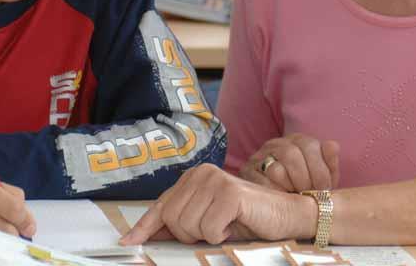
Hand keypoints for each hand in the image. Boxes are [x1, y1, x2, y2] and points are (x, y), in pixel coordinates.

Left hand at [119, 164, 315, 245]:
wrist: (287, 215)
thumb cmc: (247, 220)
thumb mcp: (208, 220)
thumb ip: (180, 223)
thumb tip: (144, 236)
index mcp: (193, 178)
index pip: (161, 206)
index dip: (144, 227)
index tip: (128, 243)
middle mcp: (201, 174)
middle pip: (172, 220)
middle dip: (190, 235)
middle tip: (215, 230)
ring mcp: (215, 181)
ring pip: (188, 226)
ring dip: (207, 236)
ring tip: (226, 226)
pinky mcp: (230, 193)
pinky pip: (208, 230)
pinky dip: (221, 236)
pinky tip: (235, 226)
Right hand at [239, 133, 339, 191]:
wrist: (276, 209)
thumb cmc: (303, 191)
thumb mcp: (321, 179)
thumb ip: (329, 163)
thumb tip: (333, 145)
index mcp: (297, 141)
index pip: (310, 145)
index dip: (320, 170)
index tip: (324, 189)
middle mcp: (276, 144)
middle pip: (292, 154)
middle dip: (305, 180)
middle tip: (309, 196)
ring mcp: (258, 157)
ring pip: (276, 169)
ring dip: (289, 188)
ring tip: (295, 199)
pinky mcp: (246, 173)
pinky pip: (262, 184)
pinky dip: (275, 194)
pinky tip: (281, 201)